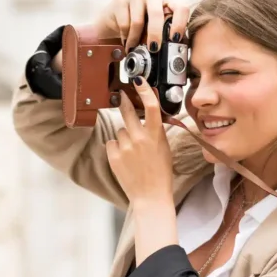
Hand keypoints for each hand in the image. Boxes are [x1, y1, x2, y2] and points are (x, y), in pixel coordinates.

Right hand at [92, 0, 190, 51]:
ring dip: (136, 39)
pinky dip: (126, 37)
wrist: (119, 14)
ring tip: (135, 48)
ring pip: (137, 22)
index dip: (179, 24)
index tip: (175, 39)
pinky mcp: (120, 1)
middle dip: (155, 34)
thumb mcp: (161, 23)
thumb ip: (169, 32)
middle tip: (154, 48)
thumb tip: (176, 52)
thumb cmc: (145, 21)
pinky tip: (127, 41)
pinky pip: (124, 24)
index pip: (180, 6)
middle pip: (156, 14)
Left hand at [106, 78, 173, 207]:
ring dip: (124, 136)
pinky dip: (116, 148)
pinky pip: (111, 143)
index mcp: (155, 136)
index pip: (151, 107)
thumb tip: (150, 113)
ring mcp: (125, 147)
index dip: (144, 90)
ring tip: (132, 152)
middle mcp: (139, 139)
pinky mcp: (113, 156)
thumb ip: (156, 130)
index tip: (137, 80)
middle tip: (121, 97)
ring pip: (120, 130)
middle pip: (127, 111)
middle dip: (124, 102)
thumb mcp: (164, 147)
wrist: (150, 195)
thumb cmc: (160, 172)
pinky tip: (124, 158)